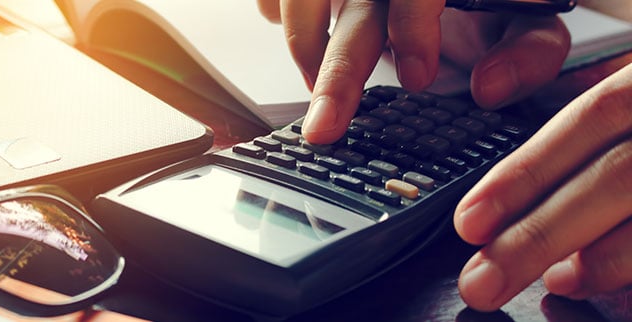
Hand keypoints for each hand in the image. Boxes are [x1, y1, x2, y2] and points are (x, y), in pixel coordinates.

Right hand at [257, 0, 569, 143]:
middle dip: (336, 72)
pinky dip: (274, 11)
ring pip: (301, 3)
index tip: (418, 79)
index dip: (413, 28)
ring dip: (305, 51)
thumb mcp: (528, 17)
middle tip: (324, 129)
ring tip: (317, 92)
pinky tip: (287, 32)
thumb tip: (489, 89)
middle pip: (350, 8)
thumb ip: (527, 51)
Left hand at [454, 63, 631, 310]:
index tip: (469, 221)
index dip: (526, 170)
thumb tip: (512, 131)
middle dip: (540, 235)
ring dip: (606, 259)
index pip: (593, 116)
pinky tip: (622, 291)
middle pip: (618, 178)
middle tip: (482, 281)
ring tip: (558, 283)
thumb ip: (607, 101)